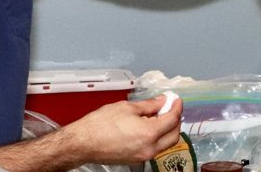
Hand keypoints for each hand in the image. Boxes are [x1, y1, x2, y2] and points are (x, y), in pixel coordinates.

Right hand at [65, 95, 182, 163]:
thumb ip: (149, 105)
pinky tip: (149, 126)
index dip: (176, 107)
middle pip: (174, 135)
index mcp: (149, 133)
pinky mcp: (136, 159)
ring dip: (167, 130)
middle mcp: (149, 148)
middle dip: (176, 120)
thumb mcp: (127, 107)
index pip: (172, 119)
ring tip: (159, 115)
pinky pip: (154, 148)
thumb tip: (161, 102)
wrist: (83, 143)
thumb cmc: (100, 124)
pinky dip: (157, 137)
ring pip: (165, 144)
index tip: (176, 100)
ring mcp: (143, 156)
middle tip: (171, 108)